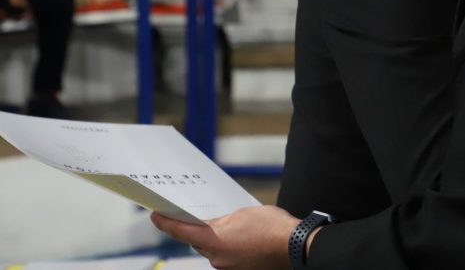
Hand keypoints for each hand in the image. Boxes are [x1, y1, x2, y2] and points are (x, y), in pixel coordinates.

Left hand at [151, 206, 296, 269]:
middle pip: (200, 243)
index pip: (183, 232)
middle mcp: (217, 259)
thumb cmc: (272, 227)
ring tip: (240, 229)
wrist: (296, 246)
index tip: (155, 216)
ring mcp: (229, 268)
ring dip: (221, 240)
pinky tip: (247, 240)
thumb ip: (224, 221)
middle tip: (208, 218)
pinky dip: (233, 248)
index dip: (167, 223)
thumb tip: (217, 227)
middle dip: (202, 231)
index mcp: (214, 241)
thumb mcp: (243, 214)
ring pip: (215, 251)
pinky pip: (229, 258)